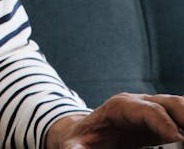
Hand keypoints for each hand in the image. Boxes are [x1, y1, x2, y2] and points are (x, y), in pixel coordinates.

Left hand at [46, 93, 183, 148]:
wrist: (84, 134)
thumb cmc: (80, 140)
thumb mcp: (75, 145)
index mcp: (120, 107)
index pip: (147, 111)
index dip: (164, 123)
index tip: (177, 138)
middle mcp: (139, 104)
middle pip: (169, 103)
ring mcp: (152, 111)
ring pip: (177, 106)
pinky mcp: (159, 124)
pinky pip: (178, 118)